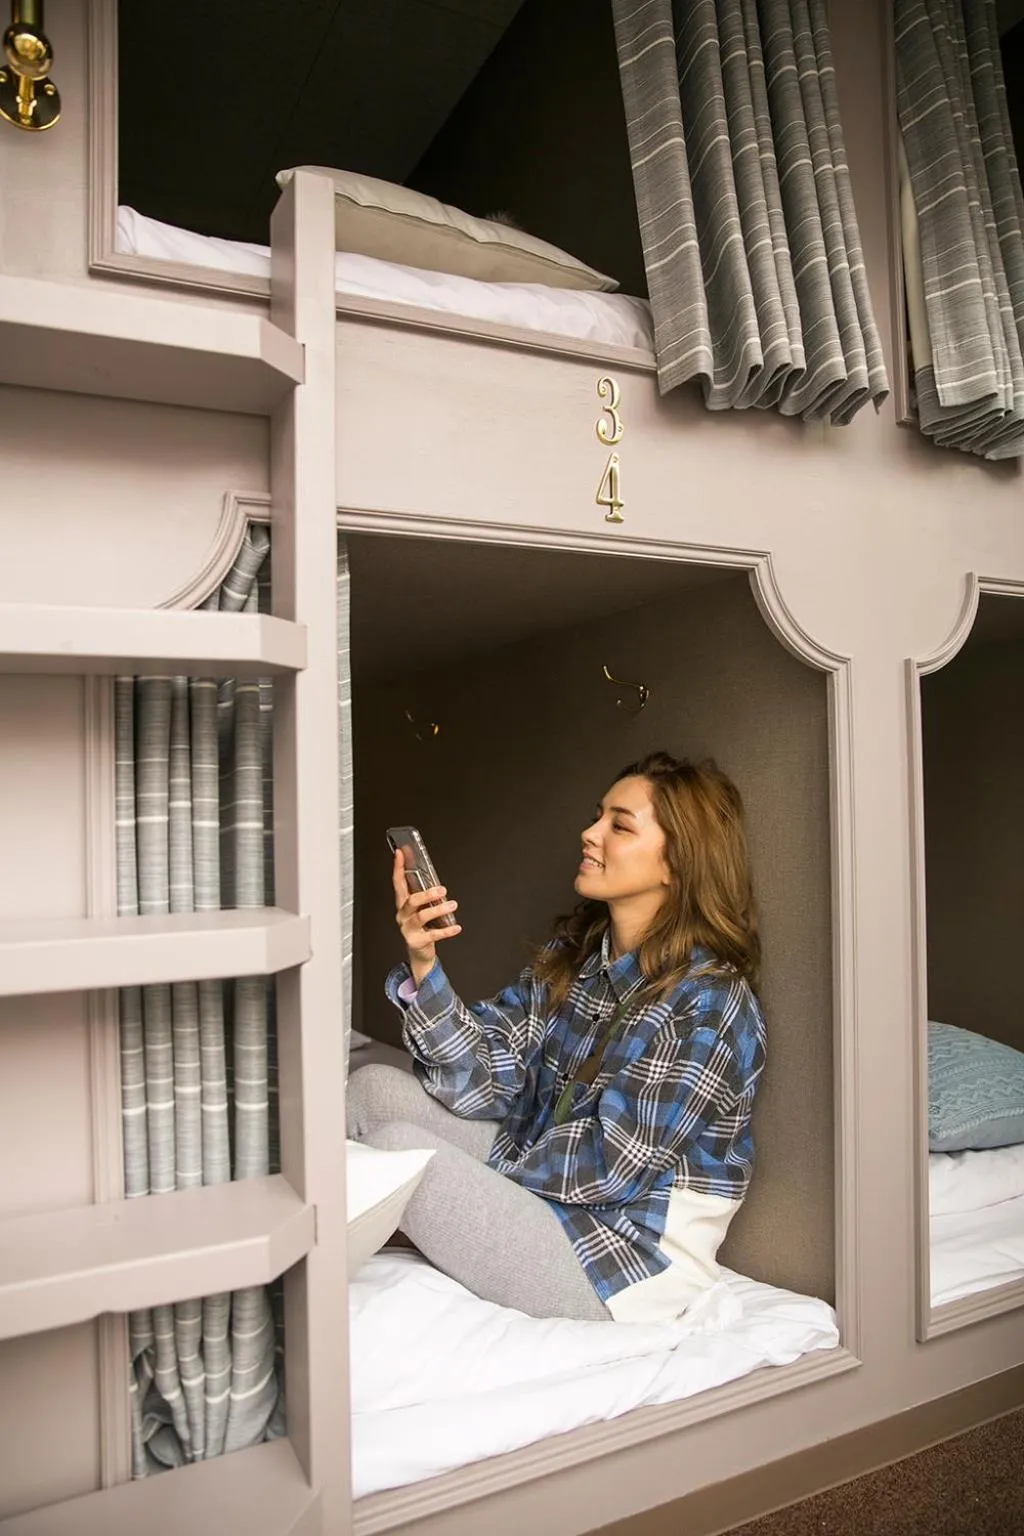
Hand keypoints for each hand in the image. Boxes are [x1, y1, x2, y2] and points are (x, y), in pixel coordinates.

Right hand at [392, 847, 461, 984]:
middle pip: (410, 901)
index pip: (398, 883)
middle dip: (426, 894)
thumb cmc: (422, 927)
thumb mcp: (421, 909)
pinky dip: (446, 931)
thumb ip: (425, 896)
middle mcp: (403, 915)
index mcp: (403, 904)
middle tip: (442, 890)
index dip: (398, 868)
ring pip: (421, 916)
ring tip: (453, 905)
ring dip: (438, 910)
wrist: (420, 953)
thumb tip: (436, 881)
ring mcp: (408, 929)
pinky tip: (456, 928)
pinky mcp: (417, 941)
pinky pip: (433, 934)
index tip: (400, 854)